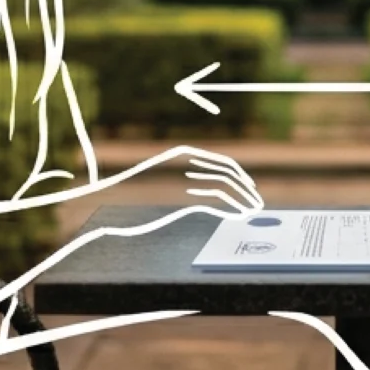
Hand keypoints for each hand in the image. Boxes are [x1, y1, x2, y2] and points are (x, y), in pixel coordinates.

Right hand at [134, 145, 264, 217]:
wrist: (111, 194)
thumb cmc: (136, 190)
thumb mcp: (166, 180)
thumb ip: (187, 180)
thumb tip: (214, 188)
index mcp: (185, 153)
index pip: (222, 162)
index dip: (240, 175)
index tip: (252, 187)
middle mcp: (187, 162)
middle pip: (228, 173)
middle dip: (246, 189)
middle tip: (258, 202)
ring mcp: (184, 177)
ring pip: (225, 186)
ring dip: (244, 199)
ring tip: (253, 210)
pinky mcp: (181, 195)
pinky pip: (215, 201)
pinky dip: (231, 208)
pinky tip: (239, 216)